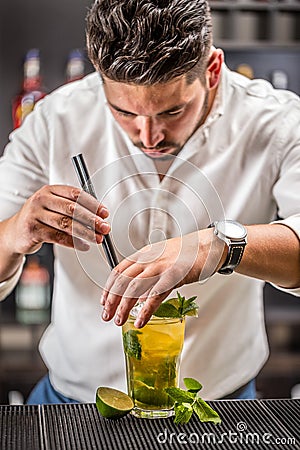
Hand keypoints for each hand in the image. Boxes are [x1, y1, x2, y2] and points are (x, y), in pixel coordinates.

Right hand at [4, 184, 110, 255]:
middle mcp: (41, 199)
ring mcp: (35, 214)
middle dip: (92, 220)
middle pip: (72, 209)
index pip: (75, 194)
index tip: (104, 213)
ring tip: (97, 238)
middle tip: (105, 227)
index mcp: (50, 190)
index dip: (93, 204)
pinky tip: (84, 246)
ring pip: (67, 224)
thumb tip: (99, 216)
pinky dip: (74, 243)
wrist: (16, 232)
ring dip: (86, 233)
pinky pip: (59, 237)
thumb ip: (73, 208)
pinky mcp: (33, 230)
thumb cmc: (40, 218)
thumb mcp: (53, 206)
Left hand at [101, 228, 223, 327]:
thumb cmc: (186, 252)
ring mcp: (160, 268)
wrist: (208, 245)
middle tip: (106, 315)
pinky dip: (145, 311)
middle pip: (122, 282)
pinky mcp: (173, 277)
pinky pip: (154, 296)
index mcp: (143, 254)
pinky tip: (140, 321)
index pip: (118, 271)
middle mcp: (148, 260)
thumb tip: (135, 286)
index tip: (103, 301)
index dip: (108, 288)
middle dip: (110, 301)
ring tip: (119, 320)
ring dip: (123, 307)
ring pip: (133, 289)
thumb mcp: (160, 256)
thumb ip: (147, 268)